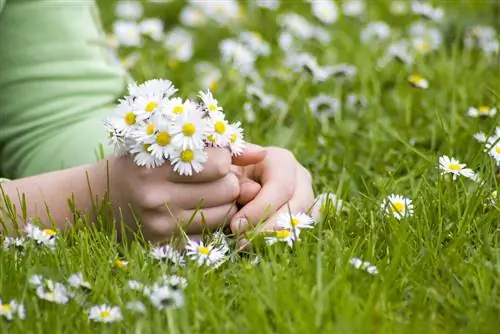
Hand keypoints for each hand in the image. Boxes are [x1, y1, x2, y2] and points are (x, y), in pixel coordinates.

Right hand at [106, 147, 265, 242]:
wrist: (102, 199)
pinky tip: (199, 211)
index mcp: (155, 164)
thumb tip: (262, 154)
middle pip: (227, 189)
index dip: (223, 159)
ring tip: (207, 193)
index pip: (219, 163)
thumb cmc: (142, 163)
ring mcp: (160, 224)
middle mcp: (155, 196)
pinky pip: (210, 233)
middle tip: (214, 179)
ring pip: (224, 213)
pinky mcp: (163, 245)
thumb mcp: (168, 144)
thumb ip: (217, 144)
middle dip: (229, 181)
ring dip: (224, 203)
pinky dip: (212, 221)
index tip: (214, 158)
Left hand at [229, 145, 314, 241]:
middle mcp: (301, 178)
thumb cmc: (230, 172)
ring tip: (248, 246)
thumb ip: (236, 178)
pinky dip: (281, 243)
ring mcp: (307, 198)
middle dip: (270, 228)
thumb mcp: (227, 168)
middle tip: (242, 242)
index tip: (235, 225)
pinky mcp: (306, 217)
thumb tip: (250, 193)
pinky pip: (302, 234)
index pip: (280, 186)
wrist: (238, 178)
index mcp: (282, 161)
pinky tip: (259, 249)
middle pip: (298, 206)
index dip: (259, 209)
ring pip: (303, 222)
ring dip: (275, 238)